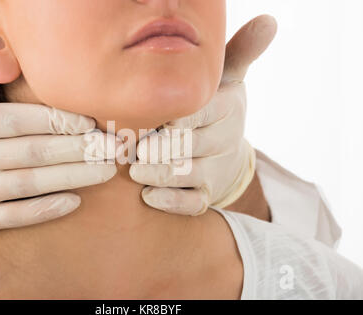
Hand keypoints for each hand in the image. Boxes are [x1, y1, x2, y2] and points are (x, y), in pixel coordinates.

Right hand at [0, 27, 117, 234]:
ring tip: (105, 171)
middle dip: (77, 149)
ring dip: (71, 177)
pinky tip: (73, 202)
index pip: (15, 120)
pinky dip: (42, 211)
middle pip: (31, 152)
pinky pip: (9, 217)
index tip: (89, 122)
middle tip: (113, 147)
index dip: (55, 121)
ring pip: (28, 184)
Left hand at [130, 15, 277, 215]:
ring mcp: (214, 171)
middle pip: (189, 145)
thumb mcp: (227, 78)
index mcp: (226, 108)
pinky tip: (149, 196)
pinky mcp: (206, 195)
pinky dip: (170, 202)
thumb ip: (238, 53)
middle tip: (134, 147)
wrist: (225, 150)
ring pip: (186, 176)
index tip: (150, 117)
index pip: (199, 112)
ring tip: (135, 170)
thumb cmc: (216, 108)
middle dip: (160, 148)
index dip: (175, 118)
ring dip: (159, 175)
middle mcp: (222, 141)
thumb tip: (269, 21)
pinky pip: (191, 205)